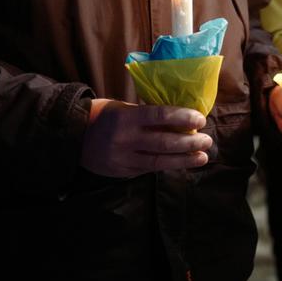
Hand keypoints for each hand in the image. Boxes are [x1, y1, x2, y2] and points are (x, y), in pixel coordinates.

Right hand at [79, 99, 212, 177]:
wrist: (74, 137)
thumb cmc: (105, 116)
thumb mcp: (123, 108)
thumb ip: (147, 114)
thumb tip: (180, 118)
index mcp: (127, 117)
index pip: (160, 116)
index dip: (183, 118)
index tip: (200, 119)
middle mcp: (126, 139)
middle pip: (164, 142)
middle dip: (189, 142)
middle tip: (207, 139)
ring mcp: (124, 158)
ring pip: (159, 161)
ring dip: (184, 159)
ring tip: (202, 156)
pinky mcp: (124, 172)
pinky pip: (150, 168)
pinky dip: (169, 165)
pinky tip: (184, 163)